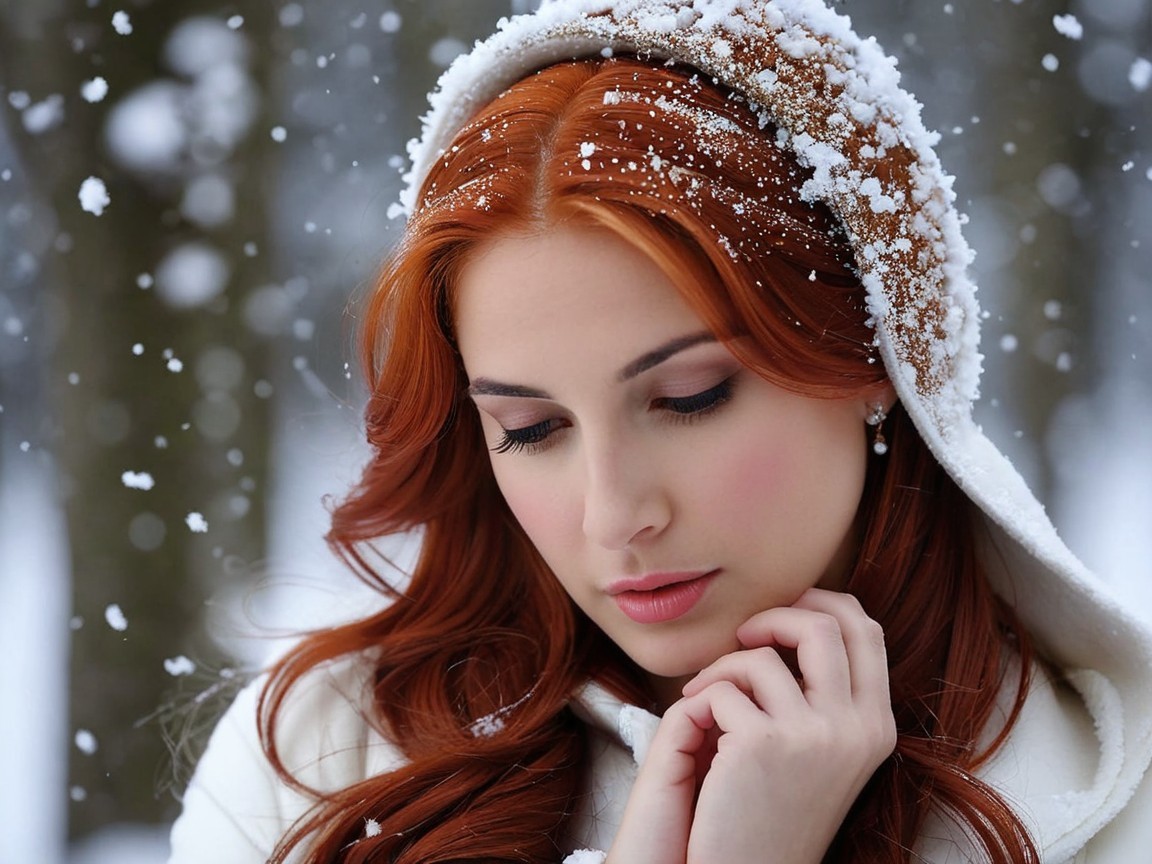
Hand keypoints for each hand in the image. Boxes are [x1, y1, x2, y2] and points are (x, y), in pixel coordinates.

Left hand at [606, 589, 895, 863]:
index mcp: (877, 726)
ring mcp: (812, 735)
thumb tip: (800, 616)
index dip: (822, 603)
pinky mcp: (761, 744)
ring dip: (723, 668)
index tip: (785, 610)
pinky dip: (701, 699)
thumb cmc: (775, 805)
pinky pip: (722, 689)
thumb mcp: (824, 749)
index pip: (865, 630)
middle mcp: (856, 728)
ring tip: (706, 697)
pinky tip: (696, 727)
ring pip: (763, 655)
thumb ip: (826, 694)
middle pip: (825, 623)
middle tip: (743, 636)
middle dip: (775, 616)